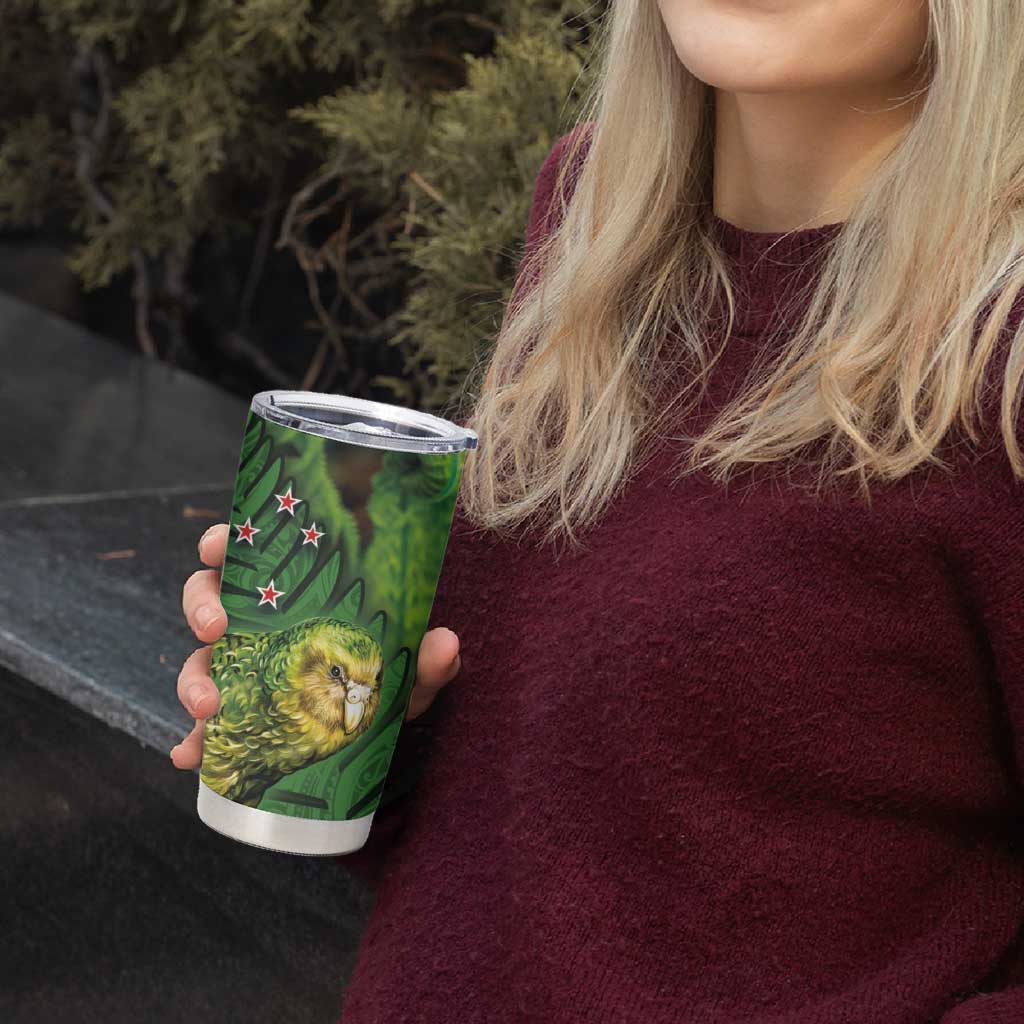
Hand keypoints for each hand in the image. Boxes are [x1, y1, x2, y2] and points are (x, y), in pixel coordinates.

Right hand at [169, 523, 461, 767]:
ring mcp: (244, 669)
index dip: (222, 543)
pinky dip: (193, 741)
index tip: (217, 546)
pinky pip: (205, 726)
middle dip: (201, 609)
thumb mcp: (411, 669)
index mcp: (292, 594)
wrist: (383, 732)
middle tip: (215, 628)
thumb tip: (445, 643)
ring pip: (199, 660)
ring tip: (207, 707)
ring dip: (193, 679)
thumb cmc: (390, 679)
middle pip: (207, 599)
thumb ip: (428, 658)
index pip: (248, 554)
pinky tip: (190, 756)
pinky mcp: (240, 715)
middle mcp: (259, 624)